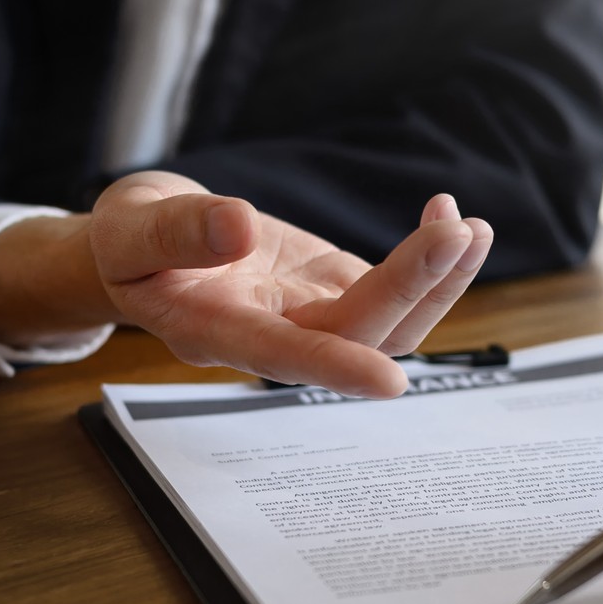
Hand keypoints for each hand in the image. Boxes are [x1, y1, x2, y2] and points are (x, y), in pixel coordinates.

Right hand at [0, 172, 491, 398]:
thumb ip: (178, 231)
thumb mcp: (131, 227)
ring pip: (390, 323)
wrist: (144, 247)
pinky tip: (450, 222)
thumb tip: (238, 224)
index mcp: (215, 331)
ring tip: (474, 228)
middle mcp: (275, 336)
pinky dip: (430, 262)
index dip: (334, 367)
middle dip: (412, 285)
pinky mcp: (335, 291)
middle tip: (456, 229)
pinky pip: (395, 292)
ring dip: (439, 281)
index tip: (389, 381)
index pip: (282, 356)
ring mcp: (311, 317)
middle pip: (357, 332)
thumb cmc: (128, 244)